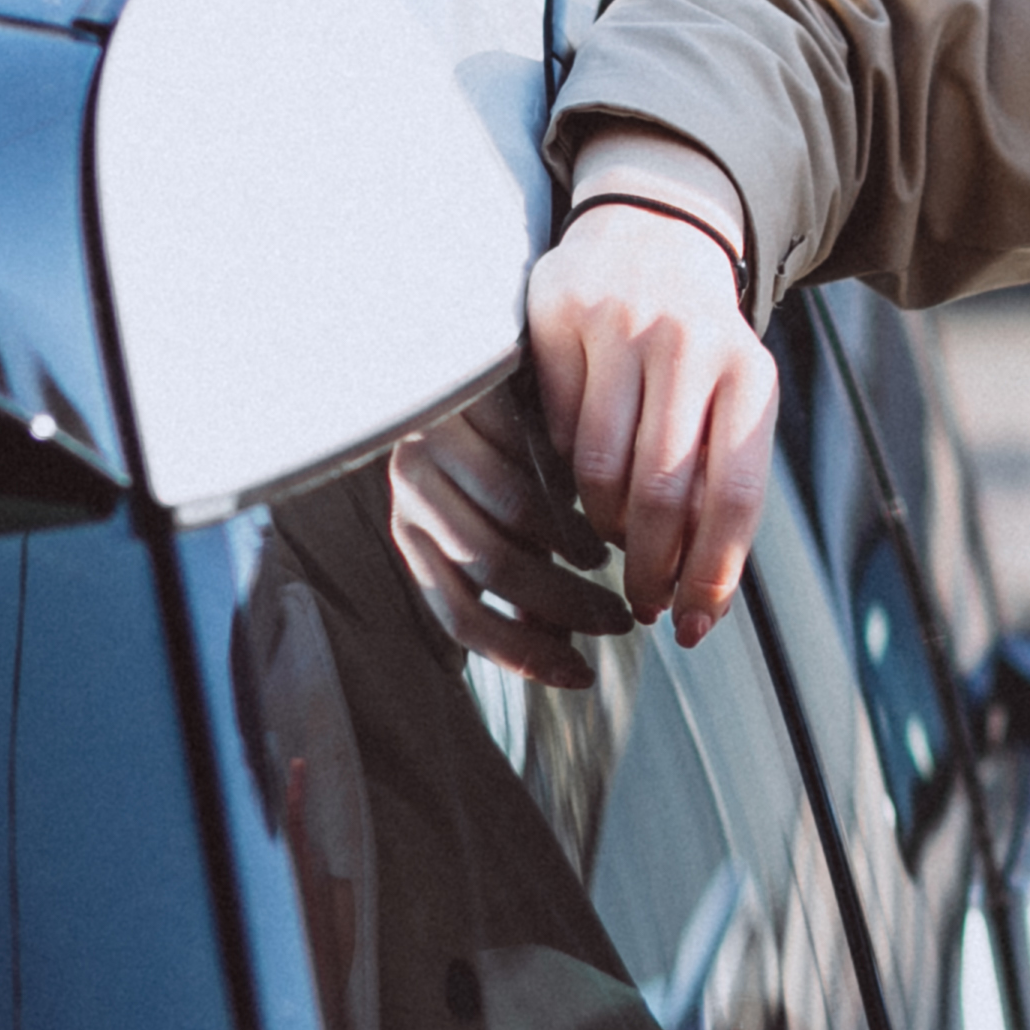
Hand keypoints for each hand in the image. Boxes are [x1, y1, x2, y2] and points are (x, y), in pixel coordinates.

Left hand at [389, 373, 635, 684]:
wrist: (480, 355)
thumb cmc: (503, 451)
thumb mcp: (509, 526)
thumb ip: (530, 583)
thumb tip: (564, 657)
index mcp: (416, 536)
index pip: (459, 618)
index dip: (522, 655)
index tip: (580, 674)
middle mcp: (411, 494)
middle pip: (492, 569)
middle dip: (564, 604)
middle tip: (617, 617)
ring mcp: (430, 443)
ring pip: (510, 517)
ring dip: (570, 546)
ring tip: (610, 554)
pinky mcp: (462, 400)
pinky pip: (523, 456)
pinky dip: (566, 484)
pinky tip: (601, 494)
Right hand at [522, 203, 777, 643]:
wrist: (653, 237)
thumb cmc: (700, 351)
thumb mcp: (733, 403)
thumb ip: (722, 486)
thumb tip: (700, 603)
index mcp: (750, 374)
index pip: (733, 497)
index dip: (711, 574)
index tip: (692, 627)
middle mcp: (690, 344)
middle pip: (661, 493)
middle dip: (649, 567)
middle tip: (642, 603)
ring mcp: (621, 325)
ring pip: (598, 468)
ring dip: (601, 527)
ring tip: (609, 540)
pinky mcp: (560, 317)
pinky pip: (554, 429)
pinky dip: (564, 469)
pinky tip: (576, 474)